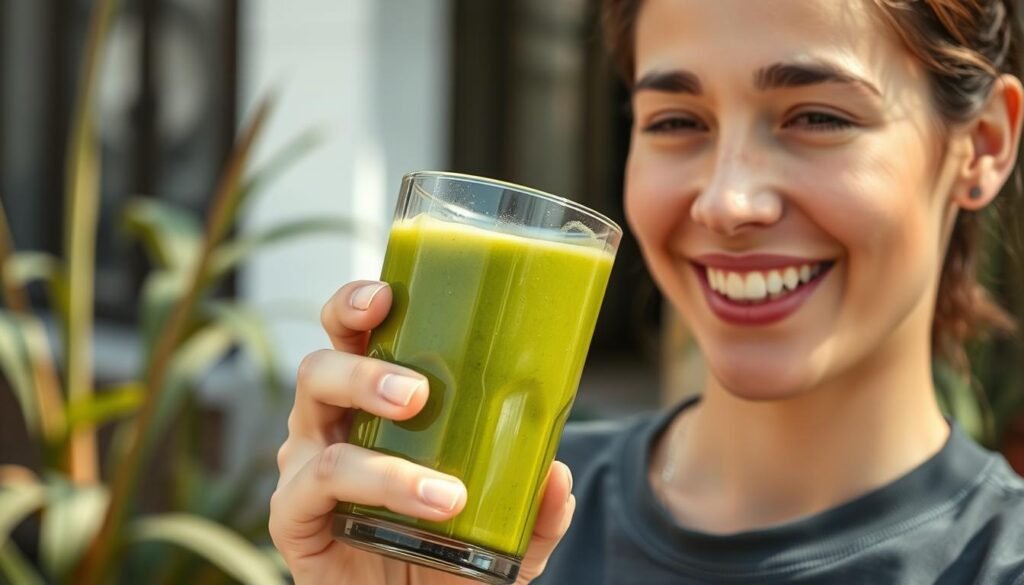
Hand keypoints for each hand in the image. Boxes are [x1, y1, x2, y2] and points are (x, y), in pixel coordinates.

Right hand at [270, 280, 575, 583]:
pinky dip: (377, 481)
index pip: (352, 334)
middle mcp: (329, 425)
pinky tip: (429, 500)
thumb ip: (533, 508)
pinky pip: (316, 482)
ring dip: (368, 411)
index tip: (389, 291)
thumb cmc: (443, 554)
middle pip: (322, 362)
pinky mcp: (293, 515)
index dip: (358, 303)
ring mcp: (306, 466)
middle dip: (364, 360)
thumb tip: (558, 475)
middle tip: (418, 389)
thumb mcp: (504, 533)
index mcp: (369, 403)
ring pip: (311, 408)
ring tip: (427, 439)